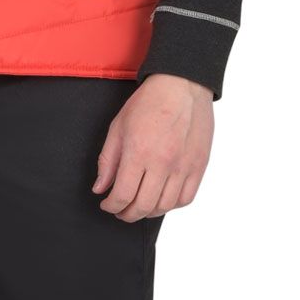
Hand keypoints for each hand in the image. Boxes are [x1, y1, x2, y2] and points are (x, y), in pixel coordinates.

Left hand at [92, 73, 213, 220]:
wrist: (182, 85)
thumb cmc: (149, 102)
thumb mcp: (118, 127)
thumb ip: (108, 161)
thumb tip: (100, 188)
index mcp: (139, 153)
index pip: (123, 195)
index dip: (111, 206)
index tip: (107, 204)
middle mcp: (163, 163)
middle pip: (143, 206)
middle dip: (127, 214)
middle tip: (121, 211)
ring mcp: (184, 166)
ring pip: (165, 206)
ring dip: (148, 212)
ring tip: (140, 206)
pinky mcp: (199, 165)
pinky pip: (186, 198)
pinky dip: (172, 205)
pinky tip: (161, 199)